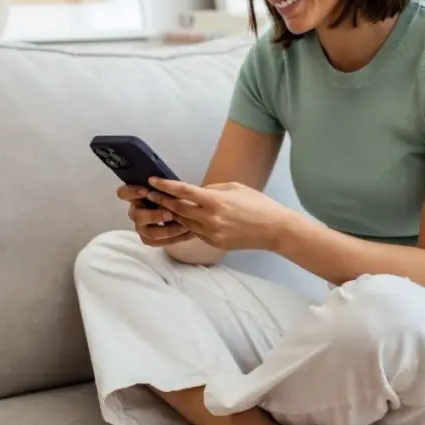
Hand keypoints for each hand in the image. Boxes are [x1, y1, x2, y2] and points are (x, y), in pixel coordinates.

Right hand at [116, 184, 194, 247]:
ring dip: (165, 230)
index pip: (123, 193)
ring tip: (183, 226)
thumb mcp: (173, 187)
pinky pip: (155, 242)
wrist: (189, 211)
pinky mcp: (148, 239)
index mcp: (138, 195)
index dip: (131, 192)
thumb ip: (167, 187)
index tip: (145, 191)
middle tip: (169, 214)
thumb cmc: (177, 194)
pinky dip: (171, 238)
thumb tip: (167, 185)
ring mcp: (141, 226)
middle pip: (135, 216)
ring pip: (146, 232)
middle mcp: (136, 211)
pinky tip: (184, 233)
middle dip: (153, 216)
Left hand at [146, 178, 293, 251]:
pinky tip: (184, 219)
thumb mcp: (235, 188)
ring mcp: (212, 233)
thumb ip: (212, 189)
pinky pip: (196, 232)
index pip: (183, 192)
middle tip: (150, 194)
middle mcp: (210, 218)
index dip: (165, 186)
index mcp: (215, 200)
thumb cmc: (258, 204)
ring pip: (184, 222)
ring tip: (162, 207)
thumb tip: (196, 192)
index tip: (152, 181)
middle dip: (162, 201)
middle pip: (178, 209)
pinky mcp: (215, 243)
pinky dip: (189, 225)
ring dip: (173, 214)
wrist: (274, 229)